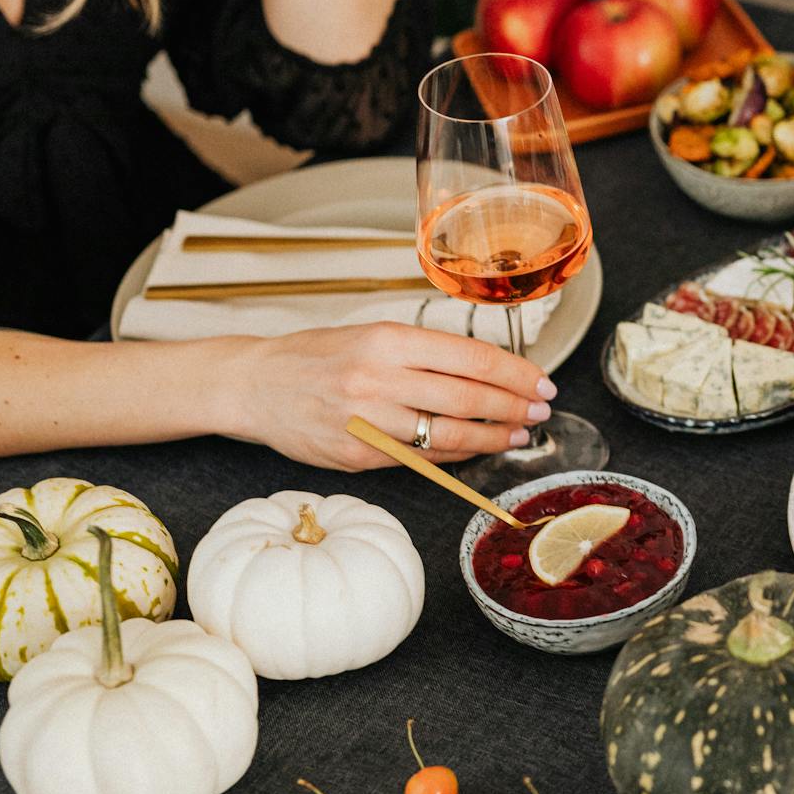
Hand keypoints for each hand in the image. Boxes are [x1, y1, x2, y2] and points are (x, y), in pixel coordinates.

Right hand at [223, 324, 556, 469]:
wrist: (253, 385)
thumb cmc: (317, 356)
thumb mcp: (371, 335)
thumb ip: (424, 354)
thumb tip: (487, 372)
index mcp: (387, 340)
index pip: (471, 358)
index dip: (515, 374)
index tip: (541, 382)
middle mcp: (379, 379)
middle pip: (468, 398)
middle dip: (515, 406)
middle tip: (540, 410)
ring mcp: (368, 421)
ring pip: (449, 435)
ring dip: (493, 437)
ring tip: (518, 433)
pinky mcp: (359, 455)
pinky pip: (421, 458)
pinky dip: (454, 455)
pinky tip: (474, 449)